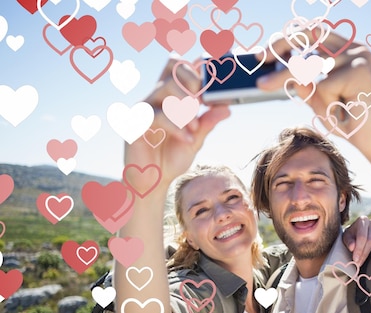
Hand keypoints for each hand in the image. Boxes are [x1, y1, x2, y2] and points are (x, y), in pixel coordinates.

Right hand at [124, 58, 230, 192]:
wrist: (152, 182)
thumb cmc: (171, 158)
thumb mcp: (196, 140)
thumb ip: (208, 123)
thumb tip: (227, 108)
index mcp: (171, 97)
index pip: (181, 66)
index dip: (198, 64)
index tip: (216, 79)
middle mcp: (156, 97)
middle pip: (173, 67)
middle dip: (193, 80)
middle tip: (203, 102)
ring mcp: (144, 108)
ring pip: (165, 88)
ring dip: (186, 107)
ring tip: (194, 128)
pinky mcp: (135, 124)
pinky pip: (158, 116)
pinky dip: (177, 127)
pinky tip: (188, 139)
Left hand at [257, 30, 370, 141]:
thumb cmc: (347, 121)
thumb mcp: (318, 99)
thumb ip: (302, 83)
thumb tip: (277, 68)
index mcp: (345, 50)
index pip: (311, 34)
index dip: (285, 40)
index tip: (264, 54)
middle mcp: (354, 47)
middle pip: (308, 36)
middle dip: (281, 45)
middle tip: (261, 59)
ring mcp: (358, 56)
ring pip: (312, 67)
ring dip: (316, 96)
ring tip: (336, 110)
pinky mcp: (359, 70)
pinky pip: (323, 86)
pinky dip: (327, 104)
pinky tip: (346, 111)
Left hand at [342, 216, 370, 264]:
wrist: (357, 236)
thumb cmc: (352, 237)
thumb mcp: (346, 238)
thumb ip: (348, 241)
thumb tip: (352, 247)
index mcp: (363, 220)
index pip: (362, 236)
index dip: (359, 249)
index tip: (355, 259)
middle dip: (365, 252)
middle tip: (360, 263)